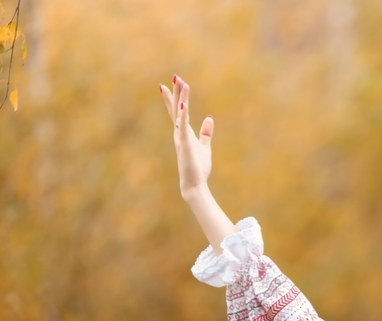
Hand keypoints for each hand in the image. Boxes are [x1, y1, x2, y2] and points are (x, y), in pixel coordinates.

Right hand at [158, 74, 214, 197]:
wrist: (194, 183)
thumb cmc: (198, 167)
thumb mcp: (205, 146)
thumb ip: (206, 132)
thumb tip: (209, 118)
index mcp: (184, 132)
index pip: (178, 110)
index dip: (175, 97)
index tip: (171, 83)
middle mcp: (179, 132)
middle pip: (176, 108)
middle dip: (175, 92)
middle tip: (174, 76)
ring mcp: (181, 137)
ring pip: (179, 113)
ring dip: (180, 98)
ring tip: (181, 83)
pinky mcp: (185, 143)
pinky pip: (183, 126)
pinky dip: (183, 115)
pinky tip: (183, 104)